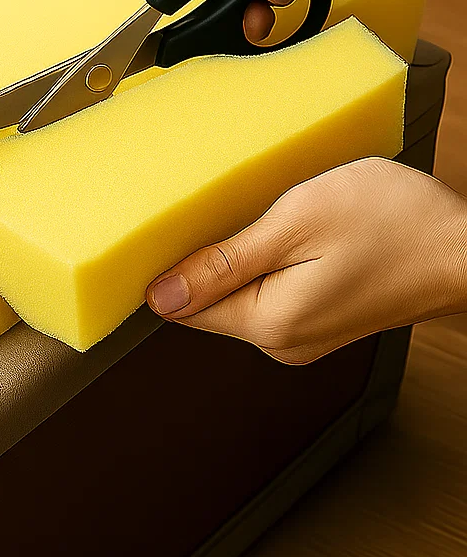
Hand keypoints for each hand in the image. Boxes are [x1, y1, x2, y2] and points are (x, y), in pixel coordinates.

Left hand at [145, 157, 466, 364]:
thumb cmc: (395, 225)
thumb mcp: (296, 224)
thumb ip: (223, 264)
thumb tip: (161, 296)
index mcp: (269, 324)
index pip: (183, 307)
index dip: (173, 265)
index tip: (182, 229)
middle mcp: (282, 343)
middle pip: (211, 302)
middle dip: (212, 258)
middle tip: (241, 213)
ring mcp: (303, 338)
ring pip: (241, 295)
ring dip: (243, 259)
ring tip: (275, 222)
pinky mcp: (319, 324)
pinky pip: (271, 294)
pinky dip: (270, 264)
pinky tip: (293, 238)